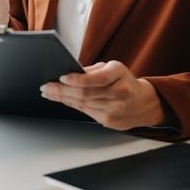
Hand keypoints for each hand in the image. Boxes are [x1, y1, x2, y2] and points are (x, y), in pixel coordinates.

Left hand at [40, 61, 164, 130]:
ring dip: (62, 98)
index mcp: (119, 73)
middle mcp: (119, 92)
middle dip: (62, 90)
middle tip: (46, 86)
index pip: (98, 78)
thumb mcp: (112, 68)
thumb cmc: (123, 81)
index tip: (62, 77)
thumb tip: (69, 72)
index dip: (78, 79)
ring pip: (83, 104)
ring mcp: (115, 109)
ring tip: (48, 92)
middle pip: (86, 93)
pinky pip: (85, 112)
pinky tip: (61, 100)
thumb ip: (92, 71)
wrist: (143, 103)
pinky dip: (71, 105)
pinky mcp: (109, 121)